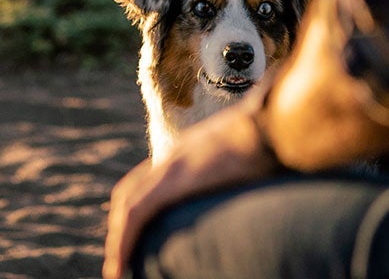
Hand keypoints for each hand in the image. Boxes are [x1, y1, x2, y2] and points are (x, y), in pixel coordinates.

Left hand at [102, 102, 275, 278]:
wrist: (273, 124)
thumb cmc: (272, 142)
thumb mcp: (247, 161)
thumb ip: (234, 177)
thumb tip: (251, 199)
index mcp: (187, 153)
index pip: (146, 181)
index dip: (133, 208)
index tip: (131, 235)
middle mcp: (173, 156)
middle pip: (129, 191)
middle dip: (119, 226)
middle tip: (118, 260)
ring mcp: (172, 165)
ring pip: (127, 203)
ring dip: (118, 238)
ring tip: (116, 270)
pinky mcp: (174, 177)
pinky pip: (137, 211)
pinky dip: (124, 238)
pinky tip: (120, 264)